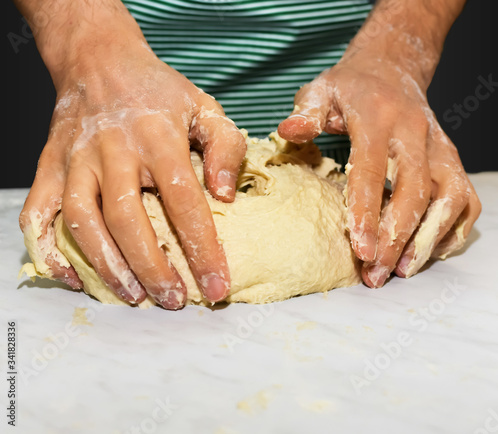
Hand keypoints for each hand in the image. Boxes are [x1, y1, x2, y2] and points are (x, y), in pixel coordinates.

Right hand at [19, 22, 245, 308]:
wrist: (99, 60)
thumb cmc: (159, 91)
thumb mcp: (205, 107)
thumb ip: (225, 147)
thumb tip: (224, 195)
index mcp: (158, 137)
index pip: (184, 203)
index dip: (202, 249)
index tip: (217, 286)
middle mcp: (113, 150)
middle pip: (129, 221)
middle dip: (152, 269)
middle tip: (172, 301)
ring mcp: (76, 160)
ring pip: (84, 222)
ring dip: (107, 266)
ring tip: (132, 297)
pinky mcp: (50, 166)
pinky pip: (40, 213)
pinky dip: (49, 250)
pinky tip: (73, 277)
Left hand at [278, 54, 480, 287]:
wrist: (393, 68)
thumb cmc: (351, 87)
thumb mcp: (321, 90)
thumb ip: (306, 112)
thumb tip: (288, 131)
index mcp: (379, 118)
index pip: (373, 171)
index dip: (367, 212)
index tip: (360, 250)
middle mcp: (417, 133)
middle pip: (416, 192)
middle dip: (397, 238)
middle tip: (376, 273)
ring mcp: (441, 147)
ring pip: (449, 199)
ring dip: (427, 240)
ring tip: (401, 271)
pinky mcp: (452, 159)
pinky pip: (466, 200)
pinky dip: (451, 229)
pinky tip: (426, 252)